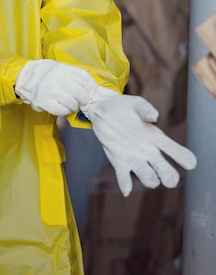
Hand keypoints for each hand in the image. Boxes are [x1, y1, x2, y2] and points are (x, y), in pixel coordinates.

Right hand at [15, 59, 97, 115]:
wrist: (24, 76)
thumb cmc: (44, 72)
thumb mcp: (59, 67)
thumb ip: (72, 75)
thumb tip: (89, 88)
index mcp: (63, 69)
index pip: (84, 77)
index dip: (91, 87)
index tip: (93, 93)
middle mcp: (57, 78)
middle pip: (79, 93)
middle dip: (84, 100)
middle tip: (82, 101)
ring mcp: (50, 90)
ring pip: (71, 103)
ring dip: (74, 107)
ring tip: (72, 105)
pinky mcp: (43, 101)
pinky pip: (60, 110)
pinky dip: (65, 111)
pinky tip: (64, 109)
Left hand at [80, 89, 196, 196]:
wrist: (102, 110)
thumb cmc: (124, 106)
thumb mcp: (136, 104)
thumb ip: (145, 109)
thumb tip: (153, 116)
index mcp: (155, 137)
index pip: (173, 149)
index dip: (183, 157)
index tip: (191, 163)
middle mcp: (148, 151)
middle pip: (165, 170)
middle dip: (169, 176)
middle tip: (167, 177)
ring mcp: (134, 158)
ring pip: (148, 177)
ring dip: (150, 180)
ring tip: (151, 179)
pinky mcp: (118, 161)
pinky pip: (124, 177)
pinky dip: (125, 184)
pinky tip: (126, 190)